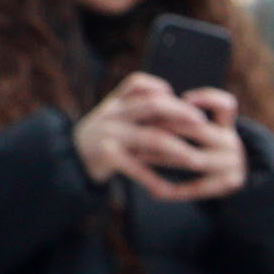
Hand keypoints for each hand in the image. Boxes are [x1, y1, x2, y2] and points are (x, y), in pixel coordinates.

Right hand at [74, 77, 233, 198]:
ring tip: (197, 160)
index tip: (184, 100)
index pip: (137, 84)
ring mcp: (109, 135)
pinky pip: (137, 167)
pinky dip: (154, 178)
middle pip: (152, 105)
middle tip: (203, 122)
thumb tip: (171, 96)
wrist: (70, 159)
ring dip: (178, 149)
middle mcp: (112, 115)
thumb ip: (134, 103)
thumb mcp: (113, 114)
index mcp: (115, 103)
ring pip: (152, 137)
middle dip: (182, 112)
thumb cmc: (102, 137)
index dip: (161, 88)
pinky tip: (169, 188)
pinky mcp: (107, 157)